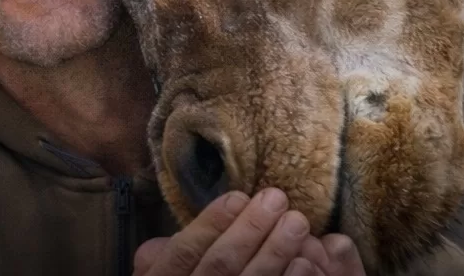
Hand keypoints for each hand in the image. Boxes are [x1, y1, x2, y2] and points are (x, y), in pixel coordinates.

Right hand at [135, 189, 366, 275]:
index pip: (183, 254)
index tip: (238, 196)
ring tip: (297, 223)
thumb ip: (159, 267)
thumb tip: (159, 245)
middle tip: (278, 200)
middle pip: (220, 267)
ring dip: (275, 252)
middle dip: (250, 230)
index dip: (209, 224)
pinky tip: (304, 266)